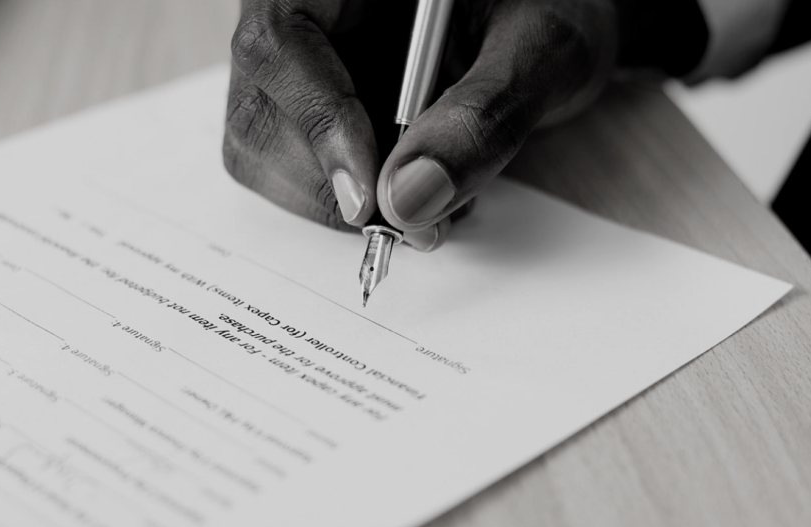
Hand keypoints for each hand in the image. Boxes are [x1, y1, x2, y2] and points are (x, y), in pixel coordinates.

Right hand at [224, 0, 617, 250]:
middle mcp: (307, 10)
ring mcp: (300, 63)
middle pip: (258, 105)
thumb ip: (485, 115)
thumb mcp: (545, 47)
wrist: (550, 21)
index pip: (281, 38)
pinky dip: (350, 202)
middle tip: (412, 221)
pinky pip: (293, 170)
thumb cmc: (552, 7)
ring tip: (427, 199)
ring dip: (339, 201)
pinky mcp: (307, 107)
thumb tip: (411, 199)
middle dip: (330, 182)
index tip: (369, 198)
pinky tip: (410, 188)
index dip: (317, 122)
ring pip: (263, 148)